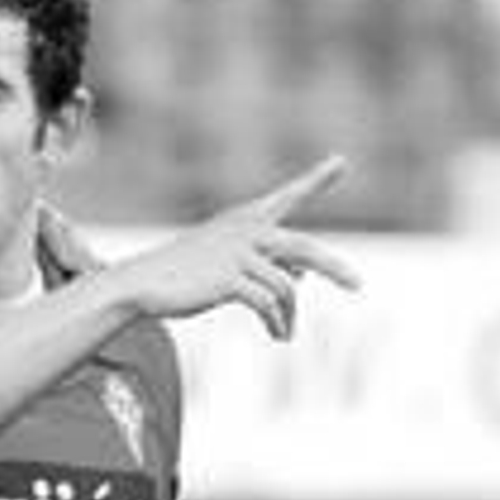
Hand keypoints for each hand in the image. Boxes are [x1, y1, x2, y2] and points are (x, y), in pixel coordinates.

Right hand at [115, 155, 361, 339]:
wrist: (141, 285)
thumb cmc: (182, 274)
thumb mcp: (226, 262)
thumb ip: (265, 263)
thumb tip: (301, 279)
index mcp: (245, 220)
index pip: (287, 197)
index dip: (316, 179)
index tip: (341, 162)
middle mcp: (246, 231)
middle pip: (303, 248)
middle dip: (335, 268)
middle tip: (359, 285)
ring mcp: (238, 254)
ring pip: (285, 287)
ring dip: (290, 314)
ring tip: (287, 334)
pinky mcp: (229, 280)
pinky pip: (267, 305)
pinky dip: (277, 323)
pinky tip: (278, 336)